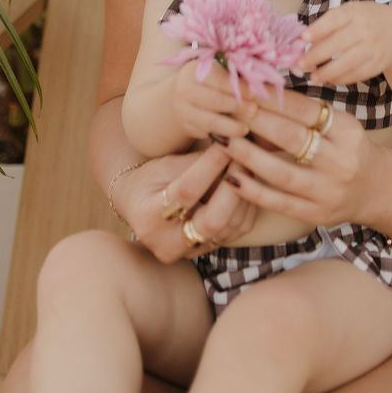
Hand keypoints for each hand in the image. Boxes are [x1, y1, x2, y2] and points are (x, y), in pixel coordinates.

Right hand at [113, 146, 257, 261]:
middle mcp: (167, 244)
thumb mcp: (164, 165)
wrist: (140, 207)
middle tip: (246, 155)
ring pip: (230, 227)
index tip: (228, 140)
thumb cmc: (150, 179)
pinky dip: (247, 204)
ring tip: (251, 163)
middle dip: (234, 186)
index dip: (211, 165)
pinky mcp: (209, 250)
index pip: (187, 192)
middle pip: (212, 221)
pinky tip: (250, 181)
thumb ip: (195, 162)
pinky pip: (237, 230)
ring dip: (246, 193)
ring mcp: (190, 252)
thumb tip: (230, 147)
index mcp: (148, 218)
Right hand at [170, 59, 253, 142]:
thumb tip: (260, 81)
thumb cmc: (208, 82)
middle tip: (255, 111)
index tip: (255, 93)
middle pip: (214, 100)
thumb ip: (232, 76)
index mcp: (194, 71)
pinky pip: (205, 133)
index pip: (219, 79)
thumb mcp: (214, 72)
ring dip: (230, 126)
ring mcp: (183, 110)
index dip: (238, 87)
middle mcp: (184, 90)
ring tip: (246, 129)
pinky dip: (220, 135)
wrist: (179, 97)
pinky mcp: (185, 127)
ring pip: (209, 121)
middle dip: (237, 106)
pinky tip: (234, 137)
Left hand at [223, 88, 391, 231]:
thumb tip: (263, 94)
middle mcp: (340, 160)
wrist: (377, 189)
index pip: (305, 110)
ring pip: (281, 173)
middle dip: (256, 121)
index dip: (273, 100)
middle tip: (228, 109)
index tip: (246, 89)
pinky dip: (253, 191)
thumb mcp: (339, 125)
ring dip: (248, 156)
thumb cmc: (349, 148)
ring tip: (223, 140)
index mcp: (346, 130)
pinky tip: (231, 178)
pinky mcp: (316, 214)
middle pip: (291, 137)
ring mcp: (328, 190)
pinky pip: (279, 203)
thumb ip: (307, 114)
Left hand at [298, 1, 391, 85]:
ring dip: (328, 72)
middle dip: (317, 55)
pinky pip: (358, 74)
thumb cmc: (366, 19)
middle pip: (339, 43)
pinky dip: (342, 79)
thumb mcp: (351, 12)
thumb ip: (330, 23)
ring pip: (348, 62)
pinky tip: (329, 80)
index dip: (318, 29)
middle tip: (300, 64)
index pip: (335, 19)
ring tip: (313, 78)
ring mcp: (374, 47)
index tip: (302, 38)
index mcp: (356, 12)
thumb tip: (304, 41)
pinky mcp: (378, 64)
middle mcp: (366, 28)